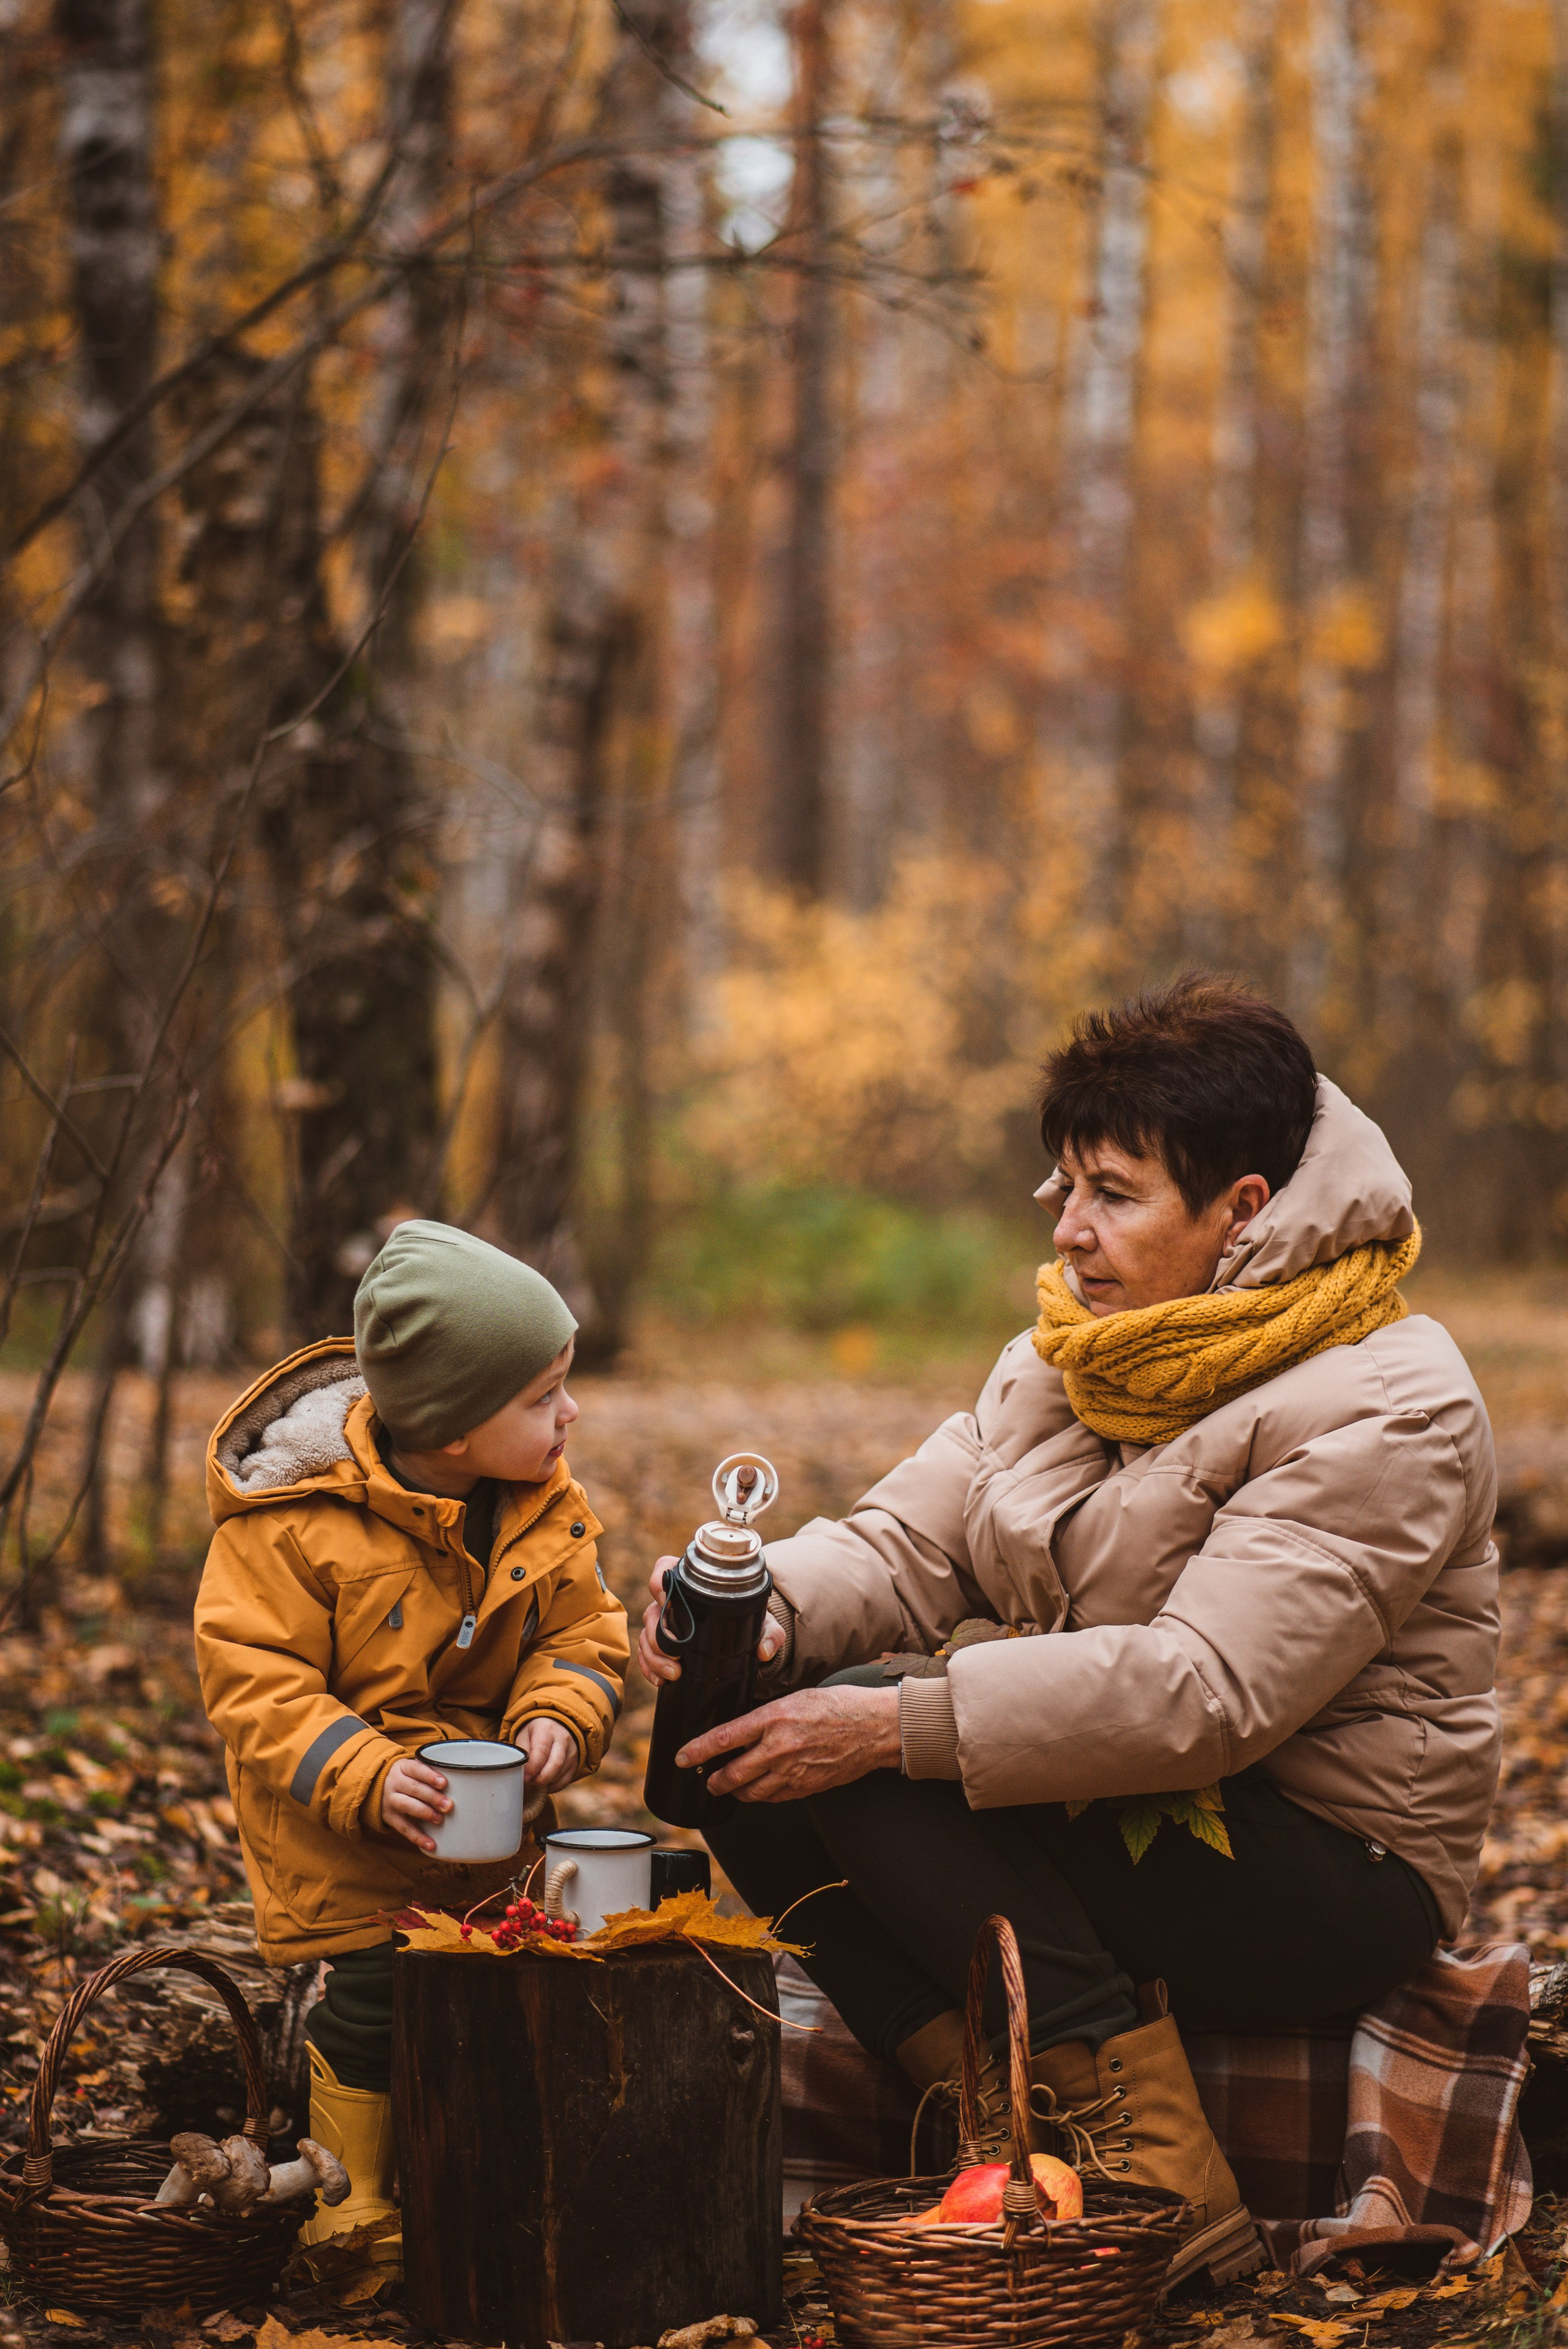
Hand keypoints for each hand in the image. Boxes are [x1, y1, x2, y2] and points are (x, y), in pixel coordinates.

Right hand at [383, 1757, 450, 1854]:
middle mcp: (394, 1783)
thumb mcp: (412, 1768)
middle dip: (432, 1797)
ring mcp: (390, 1801)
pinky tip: (431, 1845)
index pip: (416, 1769)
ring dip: (425, 1813)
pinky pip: (404, 1829)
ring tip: (440, 1819)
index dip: (430, 1776)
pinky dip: (418, 1838)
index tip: (444, 1783)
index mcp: (402, 1768)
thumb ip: (430, 1771)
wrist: (376, 1786)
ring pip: (407, 1806)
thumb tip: (461, 1776)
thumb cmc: (406, 1776)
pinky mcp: (390, 1818)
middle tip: (449, 1805)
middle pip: (413, 1789)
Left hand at [516, 1716, 579, 1820]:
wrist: (557, 1726)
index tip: (525, 1777)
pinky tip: (545, 1784)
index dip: (532, 1768)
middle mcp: (563, 1739)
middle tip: (529, 1782)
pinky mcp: (575, 1762)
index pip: (541, 1751)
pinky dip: (554, 1786)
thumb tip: (521, 1771)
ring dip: (546, 1782)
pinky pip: (566, 1780)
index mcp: (547, 1729)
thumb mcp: (525, 1735)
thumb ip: (522, 1752)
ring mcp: (571, 1751)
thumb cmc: (536, 1733)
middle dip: (540, 1779)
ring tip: (535, 1781)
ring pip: (560, 1774)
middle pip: (554, 1765)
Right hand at [638, 1556, 785, 1686]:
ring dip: (654, 1657)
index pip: (664, 1569)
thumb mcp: (762, 1621)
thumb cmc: (749, 1618)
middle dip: (659, 1637)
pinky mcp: (662, 1645)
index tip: (667, 1601)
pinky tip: (661, 1682)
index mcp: (691, 1583)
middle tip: (676, 1657)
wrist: (744, 1636)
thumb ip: (770, 1632)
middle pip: (652, 1611)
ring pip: (646, 1635)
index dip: (659, 1582)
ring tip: (673, 1674)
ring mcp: (664, 1623)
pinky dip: (650, 1668)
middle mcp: (672, 1601)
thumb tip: (765, 1650)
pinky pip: (646, 1654)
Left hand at [675, 1685, 900, 1802]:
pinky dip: (762, 1795)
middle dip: (713, 1781)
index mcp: (773, 1718)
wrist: (873, 1727)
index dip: (697, 1751)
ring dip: (736, 1791)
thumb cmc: (837, 1706)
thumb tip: (742, 1730)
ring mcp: (793, 1772)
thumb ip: (766, 1716)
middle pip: (732, 1774)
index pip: (723, 1738)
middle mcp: (779, 1748)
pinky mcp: (806, 1787)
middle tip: (707, 1780)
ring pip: (751, 1792)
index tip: (682, 1758)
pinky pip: (774, 1798)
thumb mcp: (795, 1699)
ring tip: (730, 1786)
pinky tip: (761, 1788)